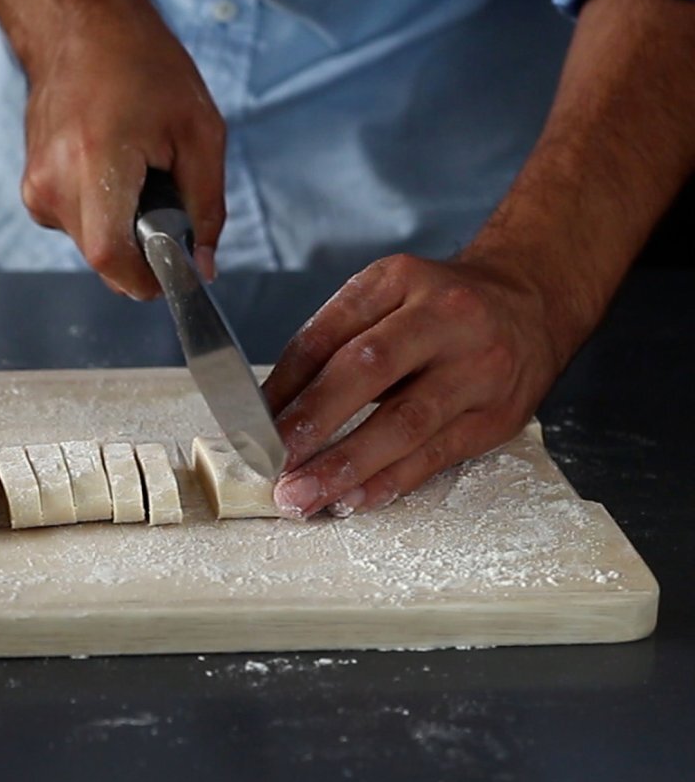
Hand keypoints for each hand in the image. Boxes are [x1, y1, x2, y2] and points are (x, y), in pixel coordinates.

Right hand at [0, 0, 224, 298]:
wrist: (80, 28)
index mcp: (95, 161)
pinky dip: (104, 213)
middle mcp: (54, 181)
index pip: (110, 257)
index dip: (145, 279)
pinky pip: (78, 227)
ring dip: (123, 228)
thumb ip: (207, 207)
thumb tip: (204, 264)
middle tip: (164, 201)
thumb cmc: (141, 65)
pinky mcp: (32, 191)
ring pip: (91, 246)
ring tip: (136, 174)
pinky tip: (113, 171)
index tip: (171, 273)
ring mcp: (36, 188)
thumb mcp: (200, 132)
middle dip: (142, 248)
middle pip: (104, 258)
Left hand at [260, 252, 568, 517]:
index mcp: (399, 281)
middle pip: (367, 371)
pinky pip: (435, 455)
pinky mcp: (496, 415)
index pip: (328, 335)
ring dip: (345, 466)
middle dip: (312, 423)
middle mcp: (443, 318)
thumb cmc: (439, 308)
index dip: (285, 385)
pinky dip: (388, 482)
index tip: (251, 425)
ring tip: (302, 495)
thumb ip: (330, 344)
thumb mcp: (385, 298)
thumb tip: (272, 407)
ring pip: (404, 423)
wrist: (531, 303)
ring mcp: (476, 368)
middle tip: (273, 463)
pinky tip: (352, 500)